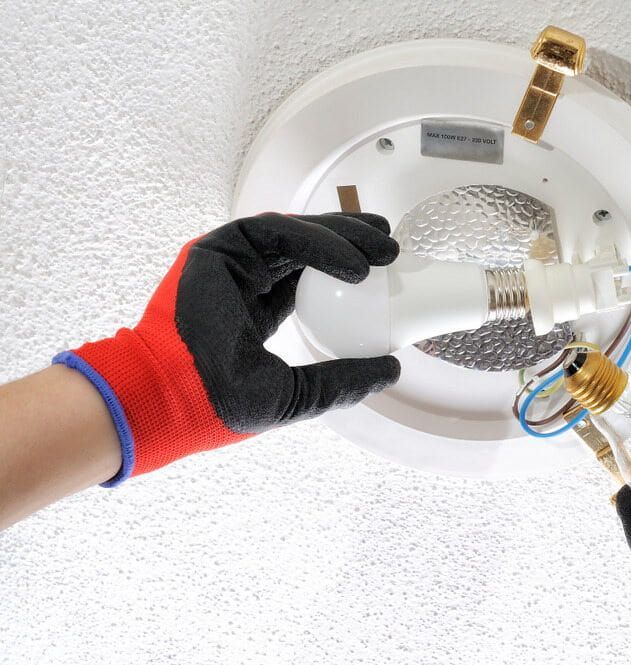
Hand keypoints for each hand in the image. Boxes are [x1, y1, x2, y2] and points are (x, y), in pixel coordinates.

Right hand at [55, 213, 400, 484]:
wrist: (177, 400)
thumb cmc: (222, 404)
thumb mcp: (299, 392)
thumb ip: (341, 379)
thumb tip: (390, 371)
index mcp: (254, 310)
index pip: (307, 277)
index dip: (345, 267)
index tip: (383, 269)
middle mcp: (242, 280)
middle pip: (305, 249)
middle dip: (352, 240)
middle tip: (392, 246)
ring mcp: (229, 262)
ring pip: (295, 234)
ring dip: (343, 235)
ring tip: (384, 248)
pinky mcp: (218, 248)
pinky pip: (278, 233)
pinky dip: (319, 241)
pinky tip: (353, 261)